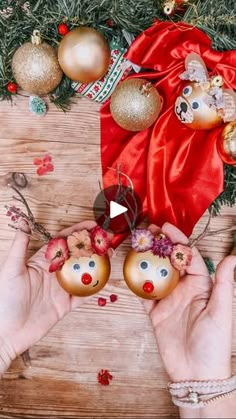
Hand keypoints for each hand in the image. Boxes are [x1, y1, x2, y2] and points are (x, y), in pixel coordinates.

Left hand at [0, 220, 96, 373]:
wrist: (6, 333)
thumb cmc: (4, 300)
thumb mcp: (11, 268)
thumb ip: (20, 245)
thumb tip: (23, 222)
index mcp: (42, 261)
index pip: (63, 241)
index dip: (78, 231)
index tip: (93, 225)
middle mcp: (53, 273)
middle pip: (77, 255)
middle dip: (93, 245)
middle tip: (108, 239)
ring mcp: (61, 289)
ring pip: (84, 273)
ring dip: (97, 264)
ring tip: (111, 254)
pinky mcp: (65, 305)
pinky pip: (84, 294)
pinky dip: (95, 287)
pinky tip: (105, 279)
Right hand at [143, 222, 235, 381]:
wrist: (196, 374)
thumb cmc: (214, 344)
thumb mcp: (221, 311)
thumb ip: (224, 283)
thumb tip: (233, 257)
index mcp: (201, 286)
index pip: (189, 257)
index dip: (178, 241)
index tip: (166, 228)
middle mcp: (184, 289)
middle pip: (170, 262)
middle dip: (160, 245)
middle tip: (146, 231)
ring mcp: (168, 301)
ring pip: (156, 274)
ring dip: (147, 260)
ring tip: (136, 245)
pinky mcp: (155, 314)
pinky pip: (144, 295)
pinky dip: (136, 283)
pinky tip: (129, 271)